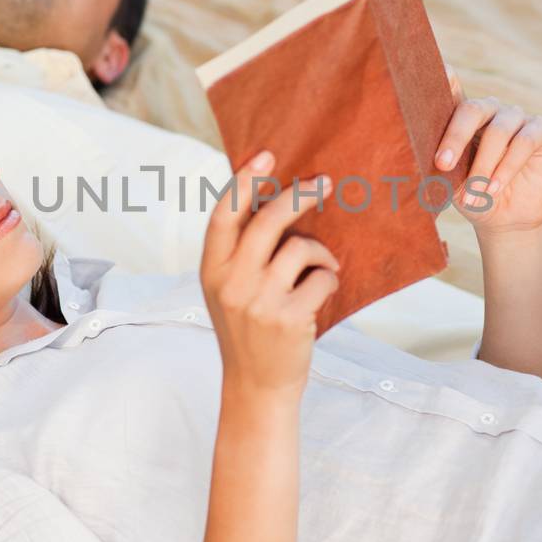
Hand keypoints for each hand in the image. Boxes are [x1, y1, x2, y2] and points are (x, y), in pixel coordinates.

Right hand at [200, 150, 339, 400]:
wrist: (257, 386)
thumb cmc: (248, 330)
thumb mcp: (228, 289)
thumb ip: (240, 252)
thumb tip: (273, 200)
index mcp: (211, 270)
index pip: (224, 214)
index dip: (245, 181)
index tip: (267, 155)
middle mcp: (231, 282)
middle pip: (269, 220)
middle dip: (300, 196)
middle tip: (324, 184)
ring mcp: (259, 301)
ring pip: (301, 248)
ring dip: (321, 252)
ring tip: (324, 266)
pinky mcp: (289, 317)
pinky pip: (322, 277)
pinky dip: (329, 280)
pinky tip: (323, 293)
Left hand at [433, 69, 541, 235]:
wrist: (505, 216)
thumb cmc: (471, 192)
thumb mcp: (449, 180)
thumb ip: (437, 162)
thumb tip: (412, 158)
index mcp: (462, 115)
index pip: (451, 89)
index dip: (444, 77)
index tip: (437, 71)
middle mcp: (489, 109)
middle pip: (472, 109)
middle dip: (455, 138)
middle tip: (442, 165)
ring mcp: (516, 117)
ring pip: (499, 131)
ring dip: (483, 166)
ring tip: (474, 194)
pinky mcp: (540, 130)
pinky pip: (524, 142)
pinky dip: (507, 167)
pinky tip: (494, 187)